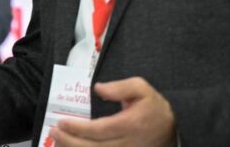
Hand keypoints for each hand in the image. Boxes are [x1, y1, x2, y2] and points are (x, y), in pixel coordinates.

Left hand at [52, 77, 176, 145]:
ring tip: (58, 140)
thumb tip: (98, 88)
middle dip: (70, 140)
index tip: (62, 122)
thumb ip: (120, 87)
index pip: (98, 130)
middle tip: (54, 131)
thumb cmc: (154, 107)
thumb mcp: (142, 89)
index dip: (77, 128)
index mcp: (129, 125)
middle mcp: (127, 143)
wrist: (175, 128)